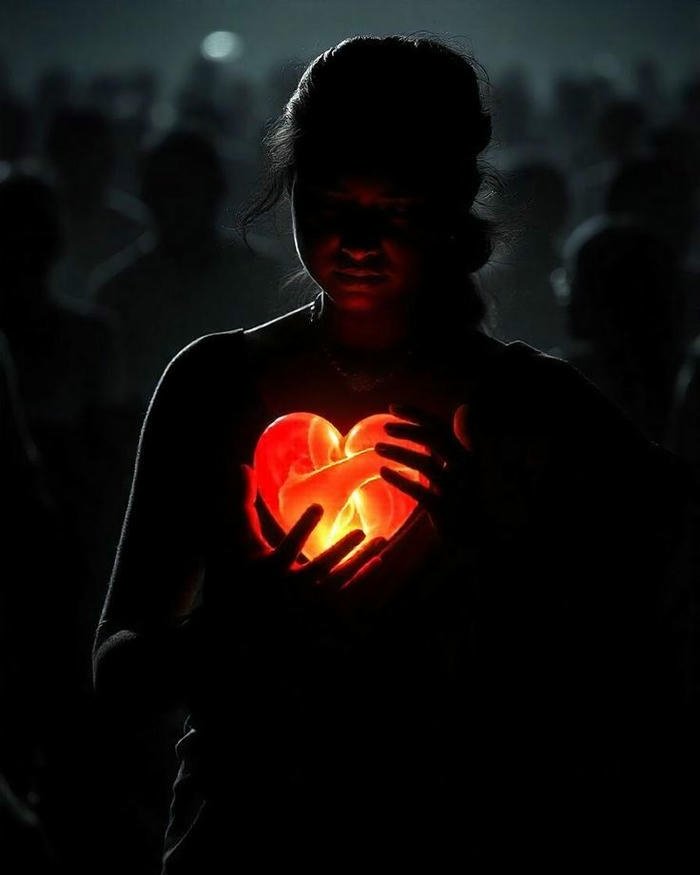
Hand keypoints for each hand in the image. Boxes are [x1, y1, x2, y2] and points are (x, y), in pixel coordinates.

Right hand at [236, 463, 385, 629]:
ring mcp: (307, 600)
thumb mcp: (242, 535)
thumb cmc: (247, 564)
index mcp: (269, 567)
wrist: (250, 610)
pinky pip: (345, 593)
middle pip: (319, 569)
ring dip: (360, 561)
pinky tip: (377, 559)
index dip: (303, 527)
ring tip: (379, 540)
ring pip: (338, 581)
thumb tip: (243, 464)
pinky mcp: (319, 608)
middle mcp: (289, 587)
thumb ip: (244, 501)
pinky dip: (361, 577)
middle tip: (360, 531)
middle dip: (340, 551)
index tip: (319, 506)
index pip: (288, 547)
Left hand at [375, 403, 477, 552]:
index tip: (392, 407)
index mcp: (465, 454)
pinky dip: (400, 480)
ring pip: (426, 465)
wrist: (475, 532)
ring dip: (399, 453)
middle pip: (436, 440)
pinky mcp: (444, 508)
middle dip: (408, 430)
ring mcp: (454, 489)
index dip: (416, 414)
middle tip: (385, 427)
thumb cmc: (466, 493)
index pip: (439, 426)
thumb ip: (462, 436)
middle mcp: (462, 468)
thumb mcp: (467, 463)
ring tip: (377, 448)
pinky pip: (420, 492)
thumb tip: (463, 407)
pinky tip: (383, 472)